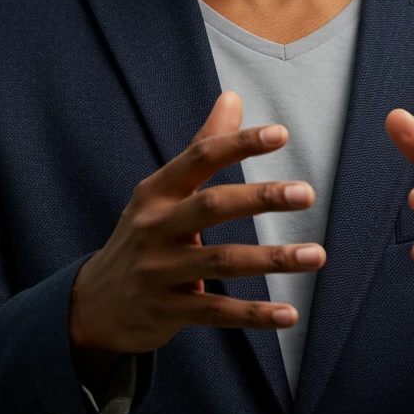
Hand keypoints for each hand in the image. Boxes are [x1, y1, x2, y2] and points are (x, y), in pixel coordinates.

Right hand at [68, 91, 324, 388]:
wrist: (96, 304)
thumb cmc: (144, 235)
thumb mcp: (162, 191)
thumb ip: (202, 147)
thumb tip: (233, 97)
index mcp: (156, 192)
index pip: (200, 157)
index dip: (240, 144)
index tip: (281, 134)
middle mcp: (154, 227)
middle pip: (212, 205)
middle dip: (261, 198)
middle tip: (307, 193)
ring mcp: (159, 271)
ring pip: (222, 262)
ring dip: (272, 259)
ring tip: (316, 255)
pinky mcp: (167, 312)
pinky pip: (217, 311)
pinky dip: (254, 315)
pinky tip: (289, 316)